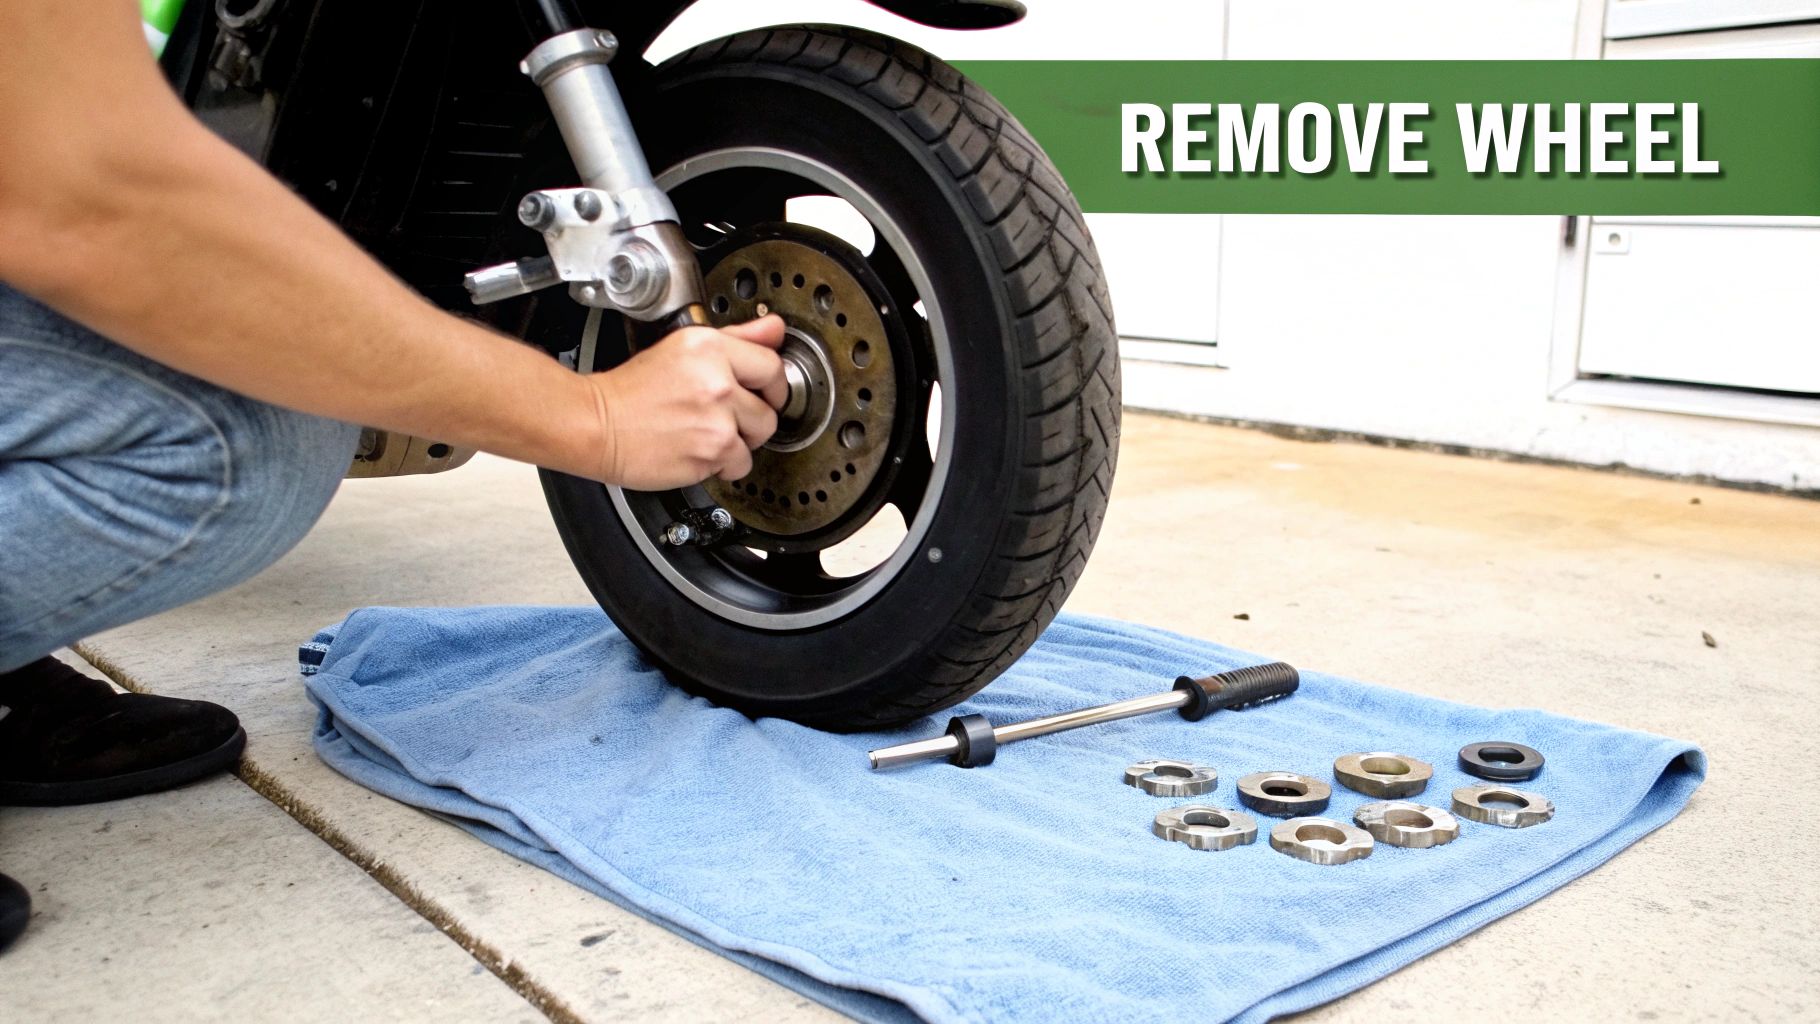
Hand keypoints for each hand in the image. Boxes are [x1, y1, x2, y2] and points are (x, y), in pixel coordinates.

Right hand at [583, 315, 788, 488]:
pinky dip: (723, 465)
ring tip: (709, 434)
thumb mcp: (682, 348)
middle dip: (755, 417)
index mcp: (710, 348)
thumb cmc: (631, 391)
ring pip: (759, 438)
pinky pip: (739, 465)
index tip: (764, 392)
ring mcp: (716, 419)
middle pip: (770, 408)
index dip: (771, 385)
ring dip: (740, 442)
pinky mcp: (710, 453)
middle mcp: (717, 381)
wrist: (596, 424)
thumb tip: (774, 329)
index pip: (772, 365)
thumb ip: (736, 338)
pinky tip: (699, 451)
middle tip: (730, 417)